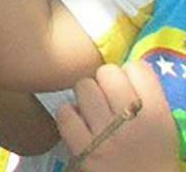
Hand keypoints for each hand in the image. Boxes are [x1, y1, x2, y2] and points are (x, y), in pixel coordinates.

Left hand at [56, 59, 178, 171]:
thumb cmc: (155, 158)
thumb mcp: (163, 128)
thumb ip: (147, 99)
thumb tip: (123, 71)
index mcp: (157, 115)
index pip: (138, 69)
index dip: (130, 74)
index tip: (128, 86)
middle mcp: (131, 120)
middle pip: (107, 72)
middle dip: (106, 83)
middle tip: (107, 98)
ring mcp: (105, 134)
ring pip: (83, 87)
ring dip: (86, 96)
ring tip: (92, 111)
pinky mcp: (82, 149)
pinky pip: (65, 113)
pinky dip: (68, 116)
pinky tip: (78, 125)